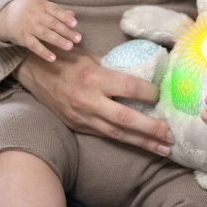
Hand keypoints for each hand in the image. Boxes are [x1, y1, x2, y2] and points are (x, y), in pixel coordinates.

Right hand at [0, 0, 81, 61]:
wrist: (3, 15)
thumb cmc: (29, 10)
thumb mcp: (41, 5)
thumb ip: (57, 11)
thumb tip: (74, 16)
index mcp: (42, 5)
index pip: (55, 11)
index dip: (65, 18)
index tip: (75, 24)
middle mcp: (35, 15)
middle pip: (53, 24)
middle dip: (66, 31)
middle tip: (78, 39)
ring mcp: (29, 27)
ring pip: (45, 34)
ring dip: (58, 41)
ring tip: (70, 47)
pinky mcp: (23, 38)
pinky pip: (34, 46)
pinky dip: (43, 52)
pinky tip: (53, 58)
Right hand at [13, 46, 174, 155]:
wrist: (35, 73)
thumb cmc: (67, 60)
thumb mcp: (92, 58)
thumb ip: (114, 69)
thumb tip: (141, 74)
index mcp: (94, 77)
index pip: (127, 87)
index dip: (148, 93)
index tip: (160, 95)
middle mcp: (89, 100)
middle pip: (125, 118)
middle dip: (151, 129)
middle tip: (171, 135)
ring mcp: (83, 117)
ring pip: (117, 134)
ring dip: (143, 143)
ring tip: (164, 149)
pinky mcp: (79, 127)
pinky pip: (106, 136)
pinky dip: (127, 142)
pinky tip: (143, 146)